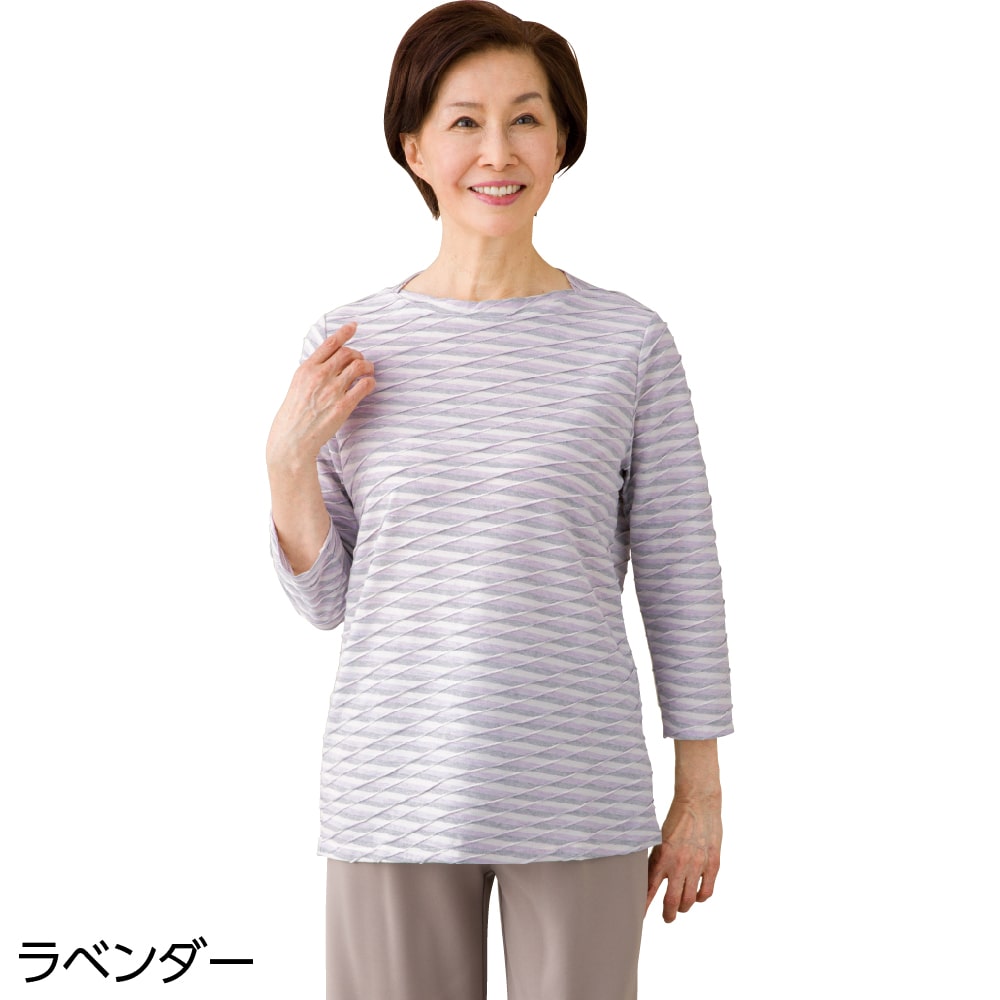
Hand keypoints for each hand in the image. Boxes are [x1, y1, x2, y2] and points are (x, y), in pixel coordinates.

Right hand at [266, 322, 375, 471]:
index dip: (344, 332)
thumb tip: (329, 361)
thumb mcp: (297, 385)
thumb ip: (312, 371)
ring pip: (359, 366)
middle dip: (358, 355)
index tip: (354, 326)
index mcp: (306, 369)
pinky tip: (368, 385)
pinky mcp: (344, 405)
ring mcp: (332, 390)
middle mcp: (319, 376)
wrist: (292, 439)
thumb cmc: (294, 414)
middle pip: (348, 353)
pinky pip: (365, 385)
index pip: (330, 343)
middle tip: (361, 362)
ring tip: (368, 372)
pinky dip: (370, 382)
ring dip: (368, 367)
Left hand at [645, 793, 721, 922]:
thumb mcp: (658, 837)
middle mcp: (679, 865)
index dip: (644, 905)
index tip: (639, 916)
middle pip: (671, 902)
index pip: (649, 889)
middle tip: (667, 918)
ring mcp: (697, 866)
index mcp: (661, 857)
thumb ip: (656, 857)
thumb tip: (648, 876)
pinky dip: (701, 897)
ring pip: (689, 900)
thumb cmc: (676, 818)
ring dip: (684, 907)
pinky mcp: (712, 865)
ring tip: (681, 906)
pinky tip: (697, 894)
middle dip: (667, 915)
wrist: (698, 803)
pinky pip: (706, 891)